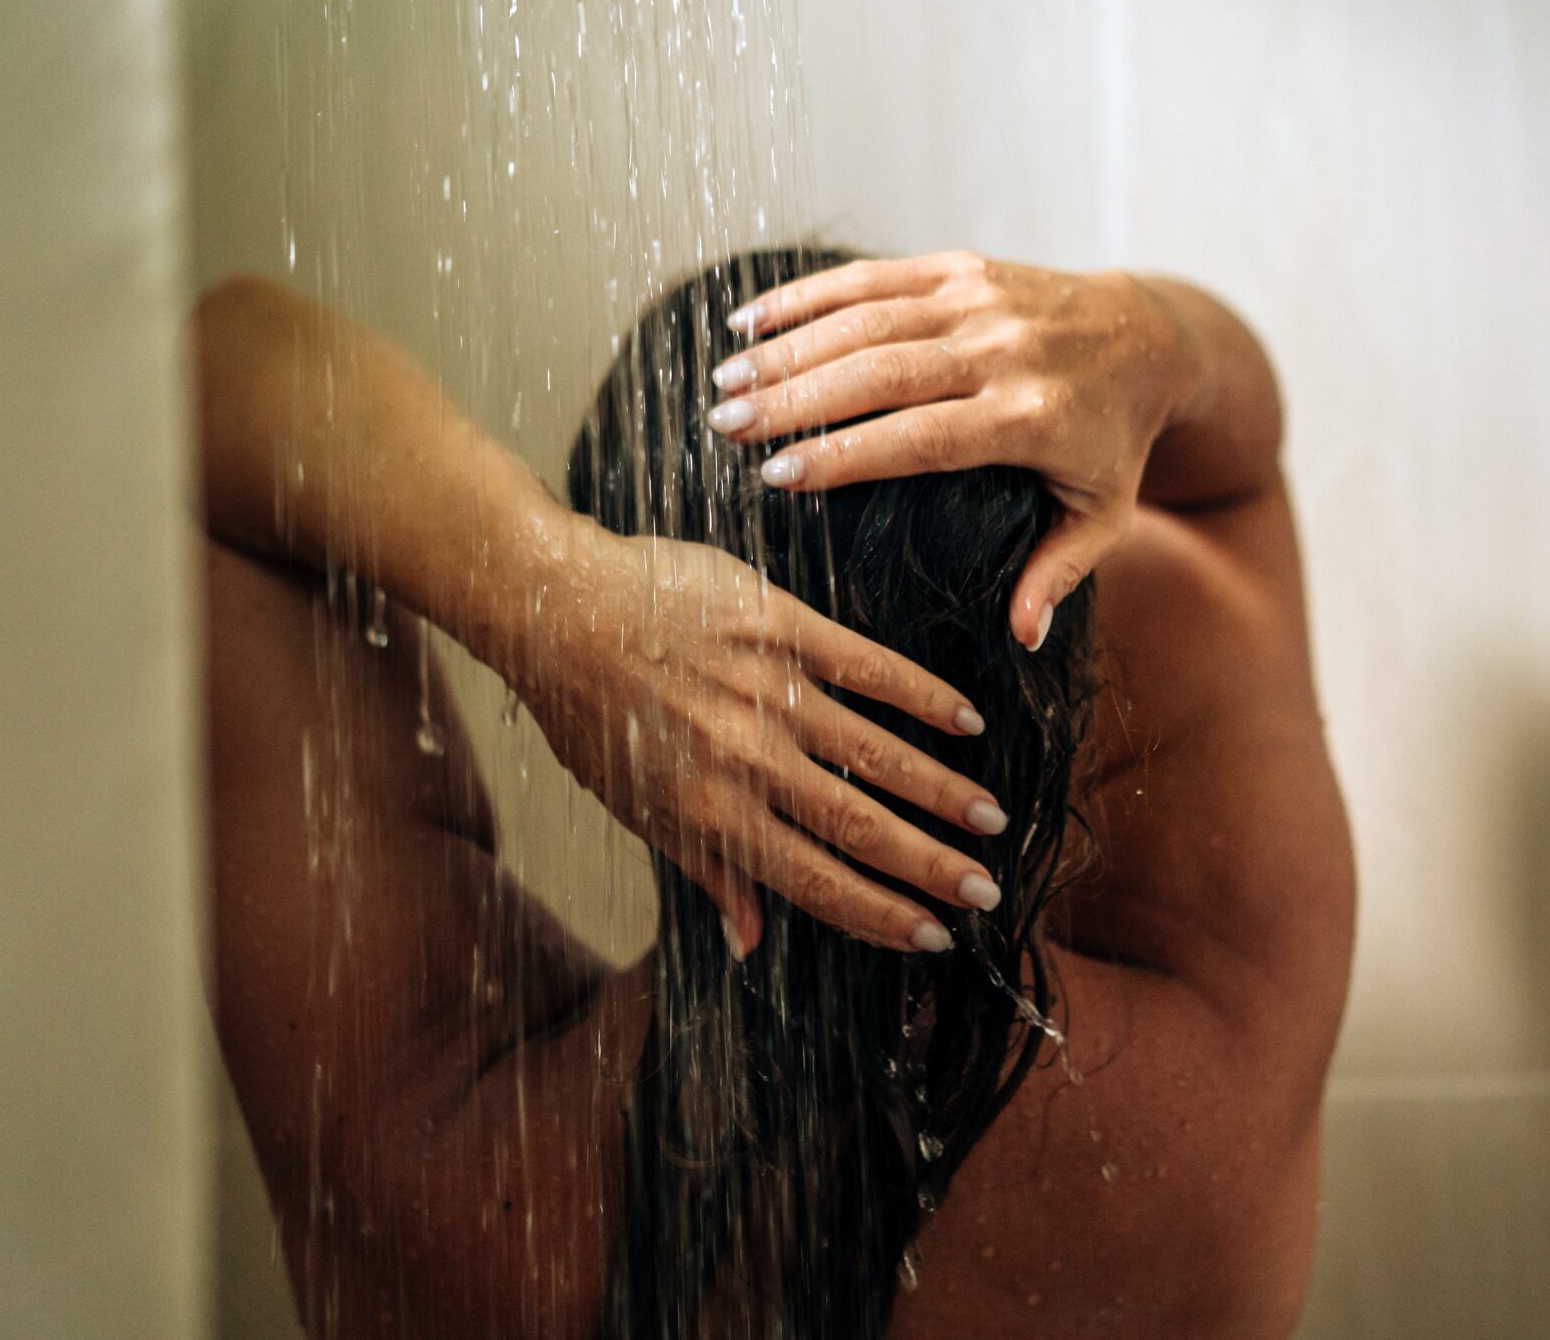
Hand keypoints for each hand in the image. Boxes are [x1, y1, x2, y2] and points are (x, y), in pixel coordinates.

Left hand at [511, 522, 1009, 956]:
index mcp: (712, 815)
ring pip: (878, 754)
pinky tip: (967, 719)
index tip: (933, 936)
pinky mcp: (782, 626)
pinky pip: (869, 668)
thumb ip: (706, 871)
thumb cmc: (592, 713)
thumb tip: (750, 942)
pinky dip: (923, 696)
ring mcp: (769, 693)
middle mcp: (748, 764)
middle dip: (932, 865)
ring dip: (942, 790)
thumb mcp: (636, 806)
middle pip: (861, 826)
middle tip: (987, 891)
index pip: (816, 881)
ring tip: (991, 819)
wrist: (558, 607)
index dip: (881, 914)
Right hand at [701, 250, 1195, 647]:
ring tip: (724, 380)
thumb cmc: (1115, 442)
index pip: (923, 436)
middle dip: (795, 397)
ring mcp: (980, 299)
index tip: (776, 477)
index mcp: (1032, 418)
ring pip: (868, 317)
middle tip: (724, 425)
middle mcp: (1003, 349)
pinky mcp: (962, 266)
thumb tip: (1022, 639)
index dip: (846, 454)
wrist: (1148, 336)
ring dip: (788, 346)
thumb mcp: (1103, 515)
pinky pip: (875, 275)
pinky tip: (750, 320)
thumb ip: (1058, 573)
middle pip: (881, 370)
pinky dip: (807, 295)